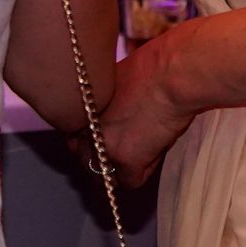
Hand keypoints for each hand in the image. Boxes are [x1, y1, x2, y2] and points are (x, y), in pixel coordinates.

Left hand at [89, 36, 195, 188]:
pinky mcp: (128, 161)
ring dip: (118, 170)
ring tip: (137, 156)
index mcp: (82, 108)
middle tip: (120, 151)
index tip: (100, 138)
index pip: (73, 137)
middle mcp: (87, 130)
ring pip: (104, 175)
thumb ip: (106, 97)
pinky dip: (143, 172)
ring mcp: (106, 147)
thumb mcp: (116, 76)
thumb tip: (112, 104)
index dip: (88, 139)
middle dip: (100, 158)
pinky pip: (131, 182)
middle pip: (85, 159)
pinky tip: (153, 156)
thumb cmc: (153, 64)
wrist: (173, 73)